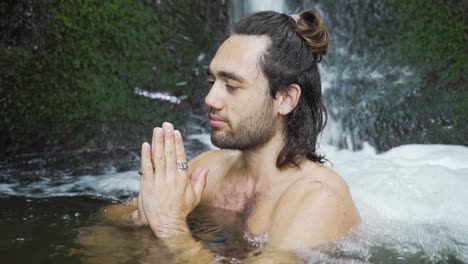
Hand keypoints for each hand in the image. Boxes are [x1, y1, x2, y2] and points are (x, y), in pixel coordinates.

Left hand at [139, 122, 207, 236]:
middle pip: (169, 153)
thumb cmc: (181, 211)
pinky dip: (146, 156)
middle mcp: (171, 177)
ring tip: (157, 130)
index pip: (180, 156)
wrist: (168, 224)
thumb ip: (200, 181)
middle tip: (166, 124)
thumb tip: (205, 169)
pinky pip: (147, 168)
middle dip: (167, 137)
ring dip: (158, 142)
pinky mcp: (148, 186)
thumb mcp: (195, 196)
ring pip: (158, 157)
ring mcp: (159, 181)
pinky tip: (145, 145)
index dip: (177, 143)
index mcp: (182, 178)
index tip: (176, 132)